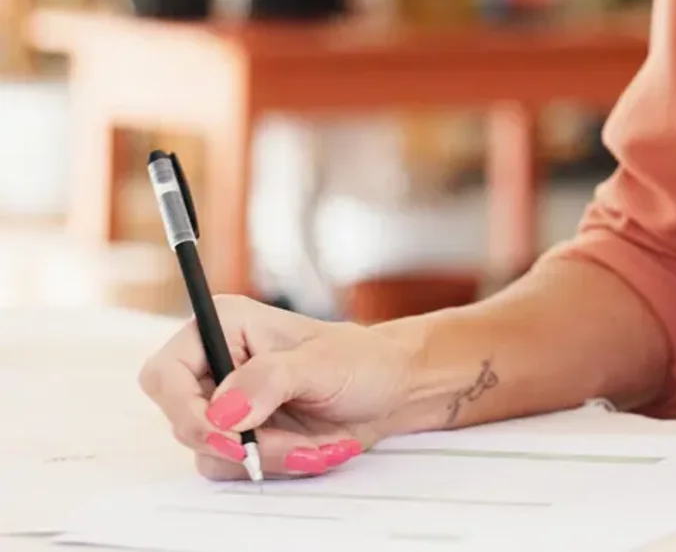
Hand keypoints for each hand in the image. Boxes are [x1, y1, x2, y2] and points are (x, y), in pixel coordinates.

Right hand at [138, 295, 415, 479]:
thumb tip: (223, 410)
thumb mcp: (323, 363)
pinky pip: (233, 469)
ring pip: (210, 453)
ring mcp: (224, 405)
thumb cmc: (363, 361)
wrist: (390, 390)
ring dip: (267, 454)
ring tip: (313, 438)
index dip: (186, 410)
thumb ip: (270, 380)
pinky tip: (310, 446)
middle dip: (242, 441)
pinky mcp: (237, 437)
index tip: (229, 433)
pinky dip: (274, 465)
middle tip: (290, 442)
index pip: (165, 374)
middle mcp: (215, 364)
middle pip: (183, 421)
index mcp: (225, 326)